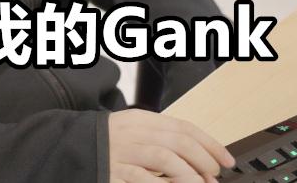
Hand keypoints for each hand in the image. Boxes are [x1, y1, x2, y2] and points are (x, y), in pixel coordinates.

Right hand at [108, 109, 234, 181]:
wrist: (70, 148)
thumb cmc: (108, 143)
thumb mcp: (134, 132)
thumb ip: (162, 139)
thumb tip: (200, 158)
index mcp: (141, 119)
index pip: (184, 127)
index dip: (210, 144)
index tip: (226, 160)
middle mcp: (134, 133)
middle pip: (178, 142)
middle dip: (203, 160)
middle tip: (213, 176)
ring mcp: (123, 153)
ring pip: (165, 159)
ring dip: (188, 175)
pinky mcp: (113, 172)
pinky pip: (143, 179)